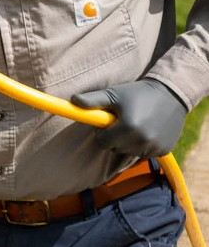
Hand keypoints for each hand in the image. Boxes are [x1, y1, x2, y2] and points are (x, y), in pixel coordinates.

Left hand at [71, 79, 186, 157]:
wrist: (173, 92)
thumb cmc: (138, 93)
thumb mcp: (115, 94)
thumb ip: (93, 100)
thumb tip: (73, 100)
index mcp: (128, 127)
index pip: (102, 142)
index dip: (104, 132)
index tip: (112, 121)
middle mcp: (142, 140)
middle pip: (115, 149)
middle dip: (116, 137)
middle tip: (126, 121)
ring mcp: (154, 146)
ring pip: (130, 152)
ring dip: (130, 142)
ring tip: (138, 124)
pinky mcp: (164, 150)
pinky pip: (145, 153)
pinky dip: (144, 145)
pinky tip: (150, 130)